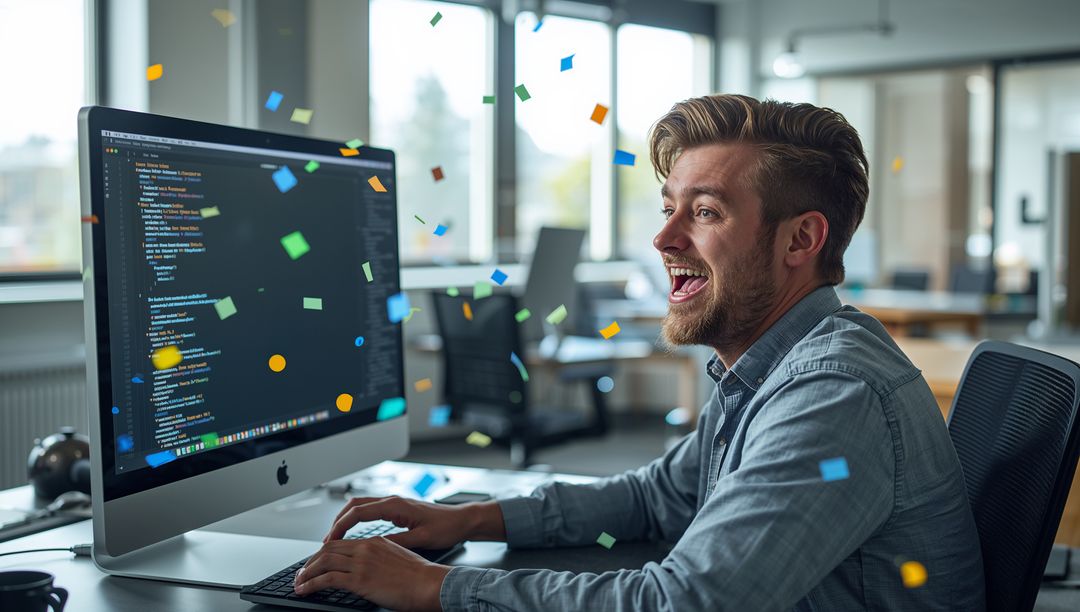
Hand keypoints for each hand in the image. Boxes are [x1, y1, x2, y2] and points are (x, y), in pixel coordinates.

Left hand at [294, 536, 449, 610]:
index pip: (340, 543)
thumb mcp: (399, 558)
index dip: (323, 553)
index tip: (315, 563)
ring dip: (305, 573)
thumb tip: (370, 568)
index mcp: (375, 542)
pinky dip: (310, 584)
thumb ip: (381, 558)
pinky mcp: (359, 580)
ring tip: (298, 583)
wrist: (430, 583)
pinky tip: (304, 590)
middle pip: (327, 550)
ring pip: (323, 562)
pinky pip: (326, 579)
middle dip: (310, 562)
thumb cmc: (421, 576)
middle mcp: (365, 548)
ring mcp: (362, 563)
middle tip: (301, 573)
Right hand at [324, 496, 504, 549]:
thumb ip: (398, 542)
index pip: (359, 512)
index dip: (341, 526)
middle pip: (355, 505)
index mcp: (396, 505)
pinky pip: (370, 511)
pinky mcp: (398, 509)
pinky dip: (357, 520)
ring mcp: (395, 503)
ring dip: (346, 519)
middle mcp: (393, 501)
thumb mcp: (421, 538)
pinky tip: (354, 533)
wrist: (462, 520)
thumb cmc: (446, 527)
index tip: (330, 540)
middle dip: (338, 521)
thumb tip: (375, 547)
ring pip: (362, 506)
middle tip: (327, 540)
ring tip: (335, 537)